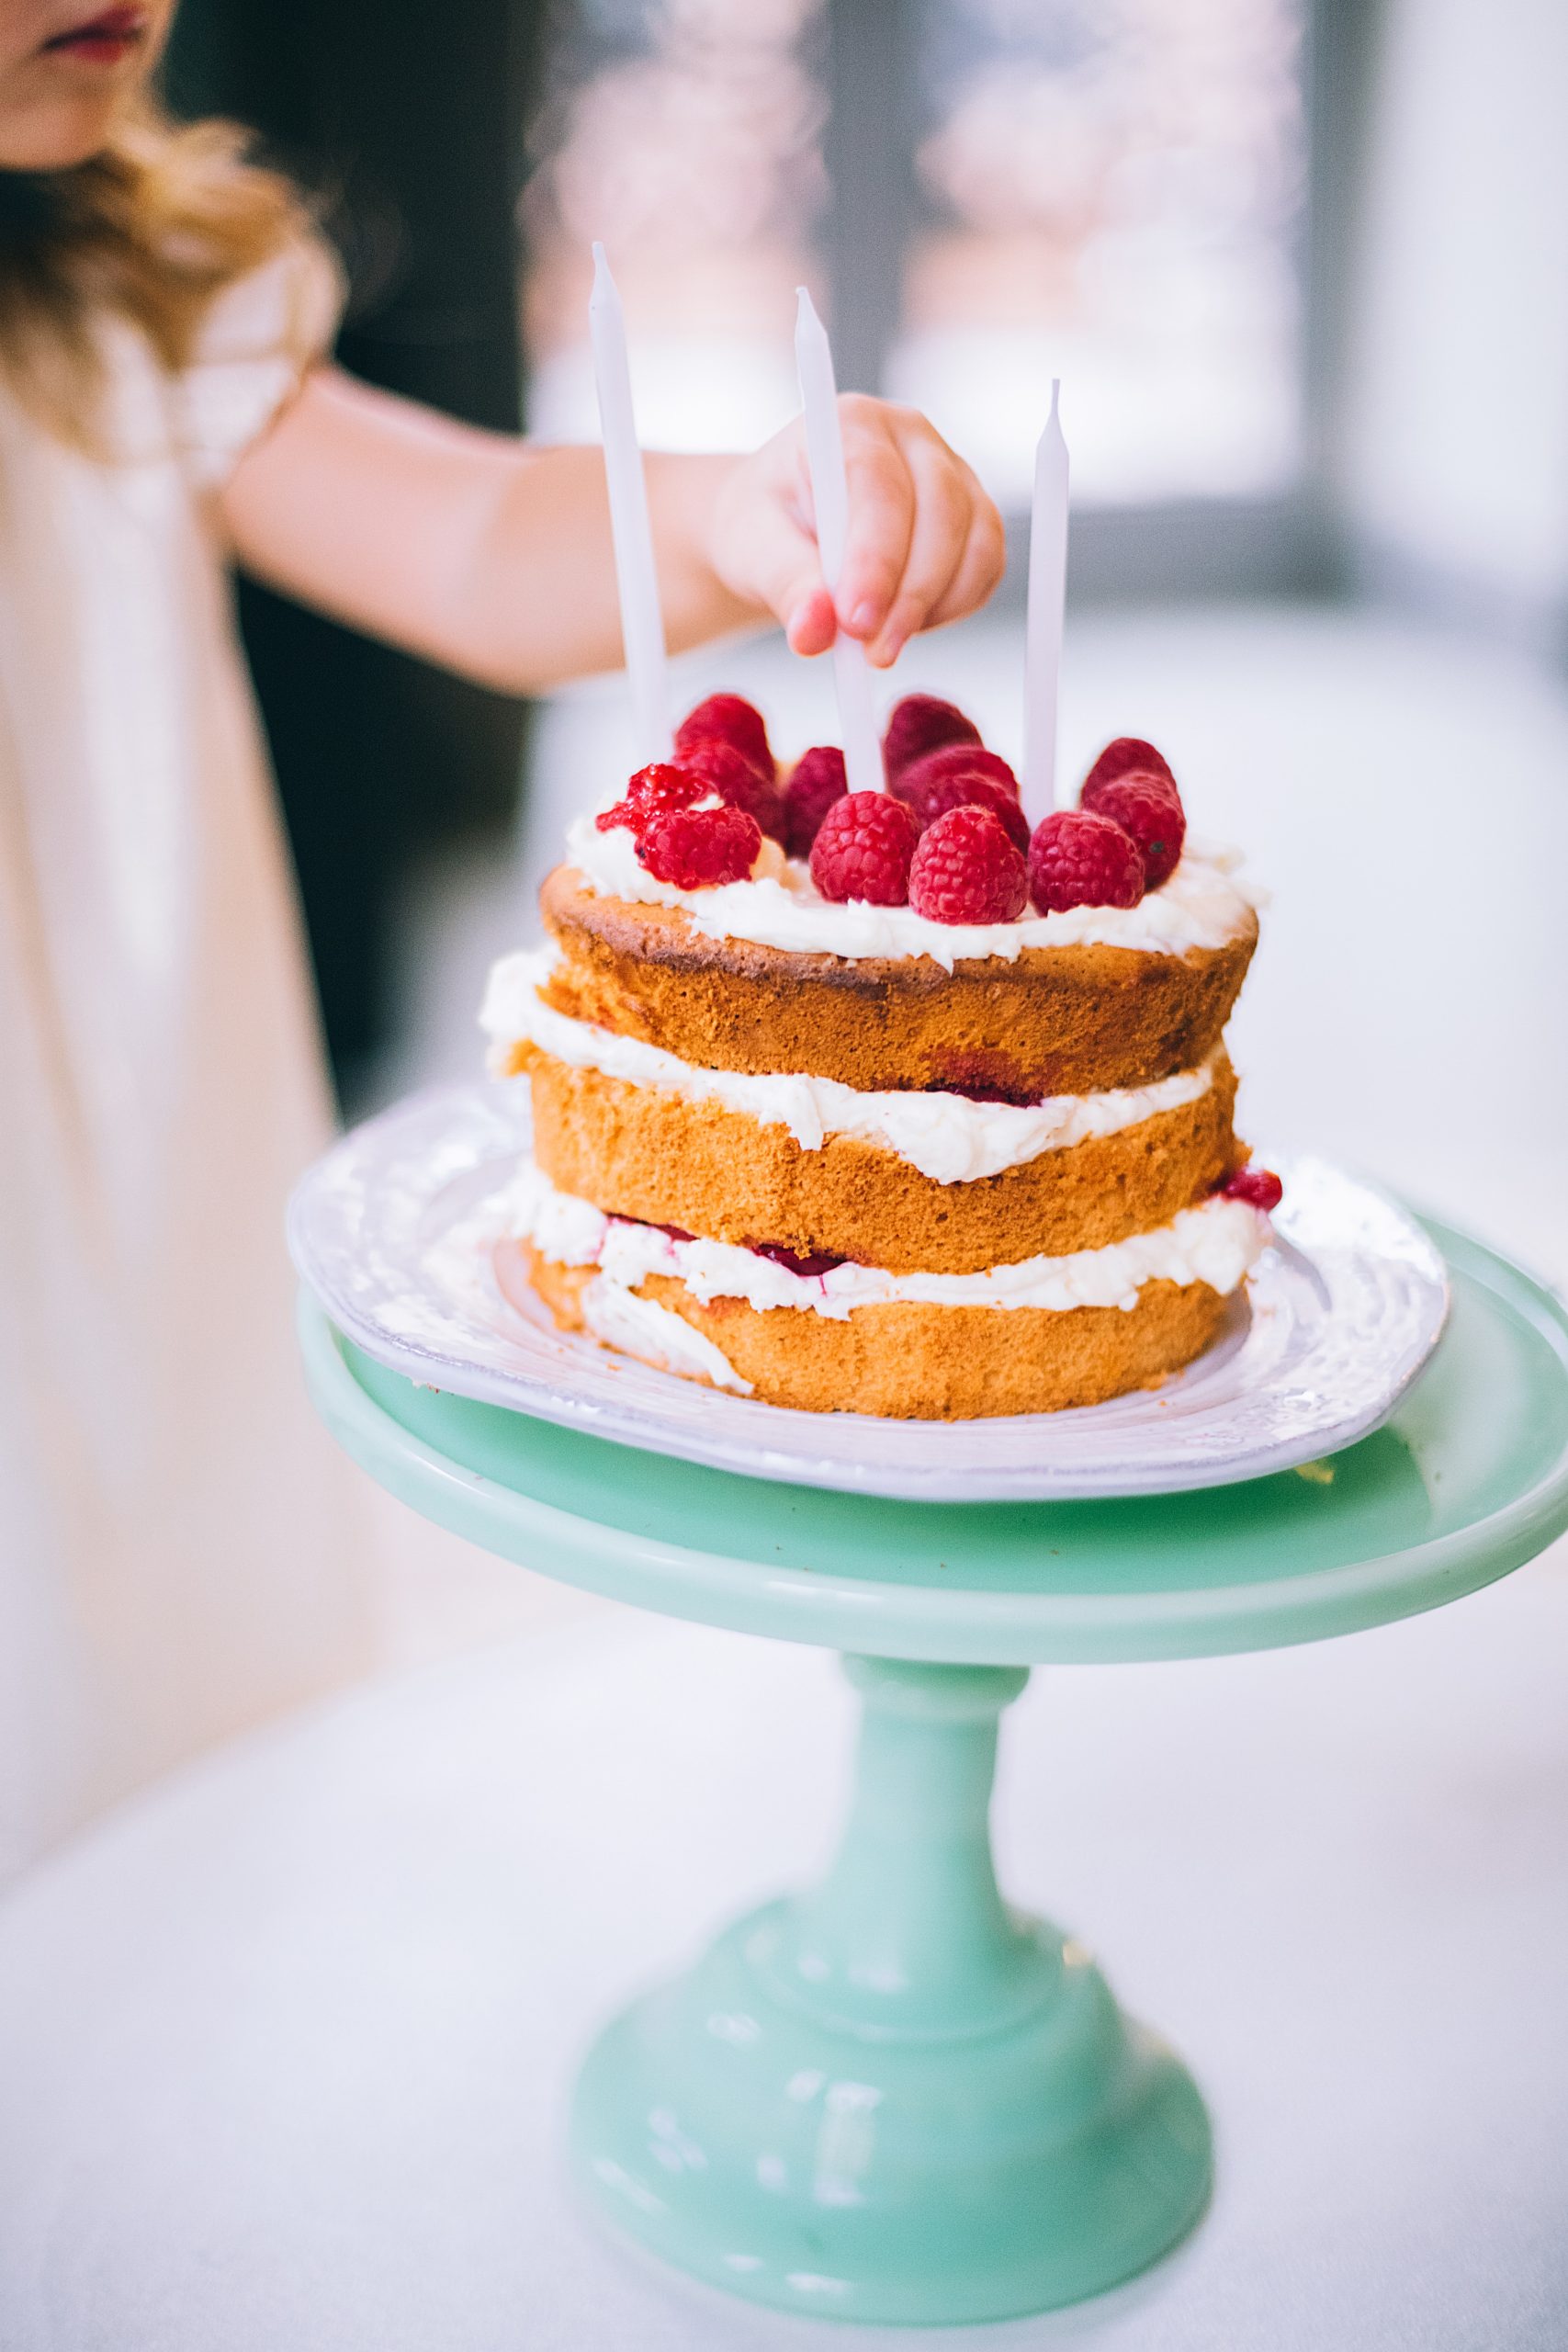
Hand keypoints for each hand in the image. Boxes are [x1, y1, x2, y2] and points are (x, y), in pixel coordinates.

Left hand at [707, 397, 1006, 667]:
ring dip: (934, 606)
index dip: (874, 557)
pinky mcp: (974, 517)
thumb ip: (785, 585)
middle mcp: (911, 438)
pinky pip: (986, 567)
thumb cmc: (765, 527)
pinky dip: (954, 608)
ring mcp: (952, 474)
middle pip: (940, 510)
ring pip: (975, 540)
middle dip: (910, 593)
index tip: (855, 621)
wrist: (783, 530)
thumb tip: (815, 632)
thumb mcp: (753, 551)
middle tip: (873, 653)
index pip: (878, 484)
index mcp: (852, 424)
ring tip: (881, 647)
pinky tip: (907, 625)